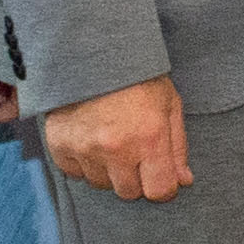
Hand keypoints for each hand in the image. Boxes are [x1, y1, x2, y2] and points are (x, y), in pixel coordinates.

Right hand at [41, 72, 190, 200]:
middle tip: (134, 152)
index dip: (163, 186)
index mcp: (149, 138)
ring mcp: (84, 148)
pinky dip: (83, 163)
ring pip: (101, 184)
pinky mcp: (60, 145)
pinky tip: (90, 139)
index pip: (159, 191)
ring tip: (111, 140)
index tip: (160, 175)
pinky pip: (74, 173)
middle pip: (128, 192)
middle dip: (136, 178)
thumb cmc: (138, 77)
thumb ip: (177, 147)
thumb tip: (183, 181)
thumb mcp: (169, 105)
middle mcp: (116, 148)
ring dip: (108, 171)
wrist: (92, 51)